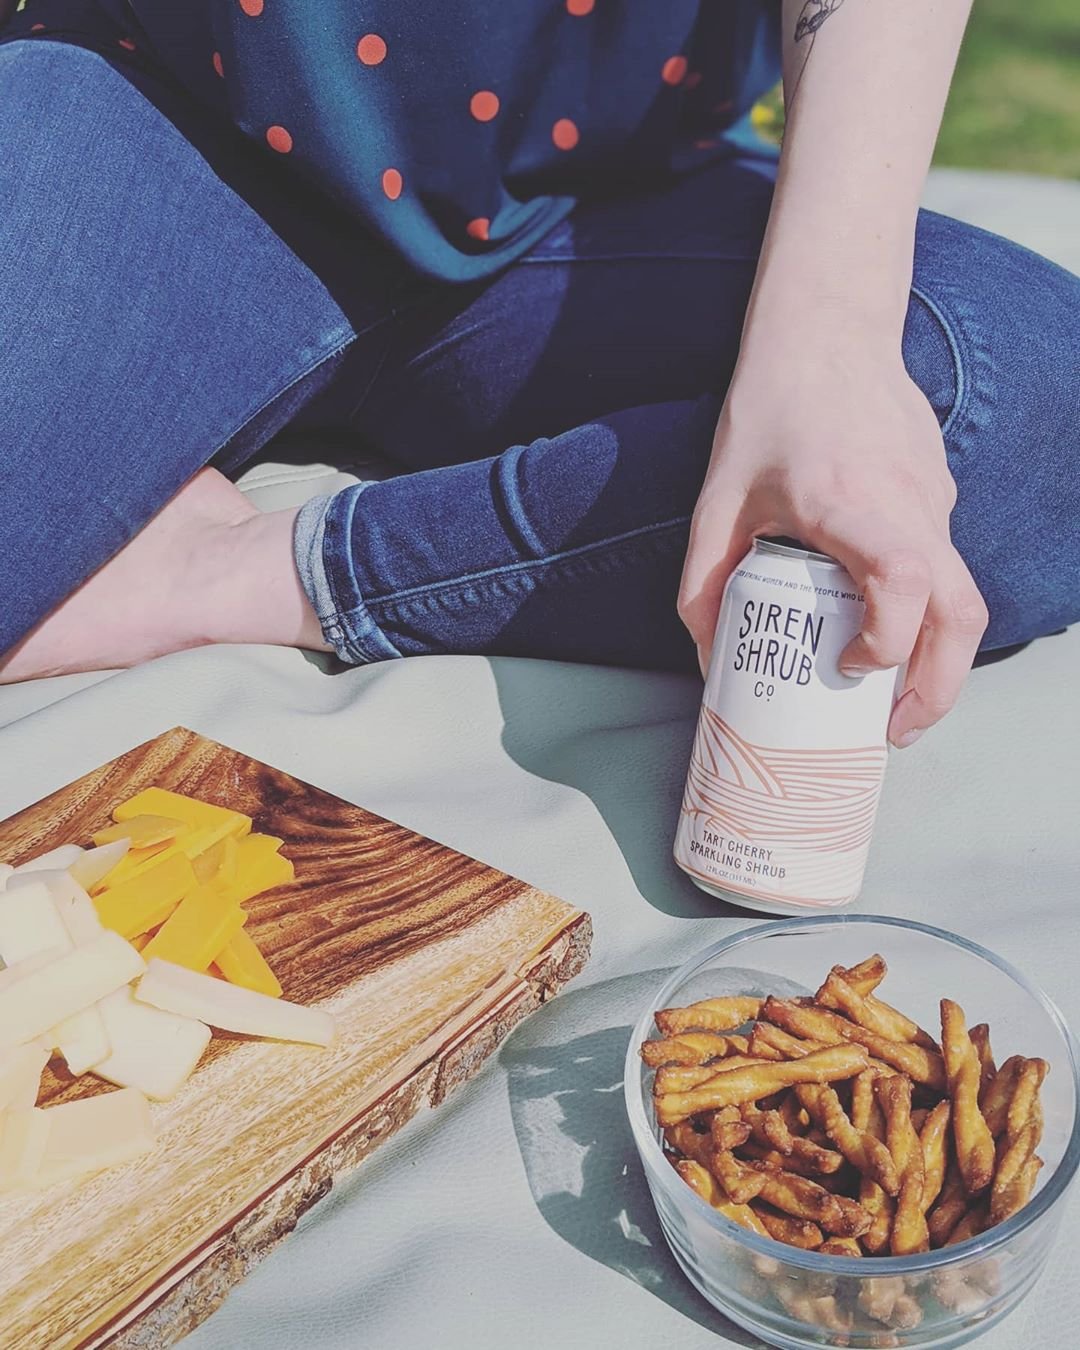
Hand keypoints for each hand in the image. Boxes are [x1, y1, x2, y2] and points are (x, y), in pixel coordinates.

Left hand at [678, 332, 987, 746]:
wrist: (827, 332)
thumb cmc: (770, 411)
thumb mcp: (718, 498)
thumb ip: (703, 580)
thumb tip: (707, 659)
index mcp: (851, 502)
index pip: (906, 581)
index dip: (889, 640)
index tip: (850, 667)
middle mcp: (909, 505)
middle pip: (961, 612)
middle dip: (936, 686)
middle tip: (892, 730)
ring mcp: (934, 499)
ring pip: (964, 594)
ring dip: (938, 659)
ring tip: (894, 700)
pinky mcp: (940, 495)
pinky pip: (947, 565)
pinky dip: (927, 612)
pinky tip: (883, 626)